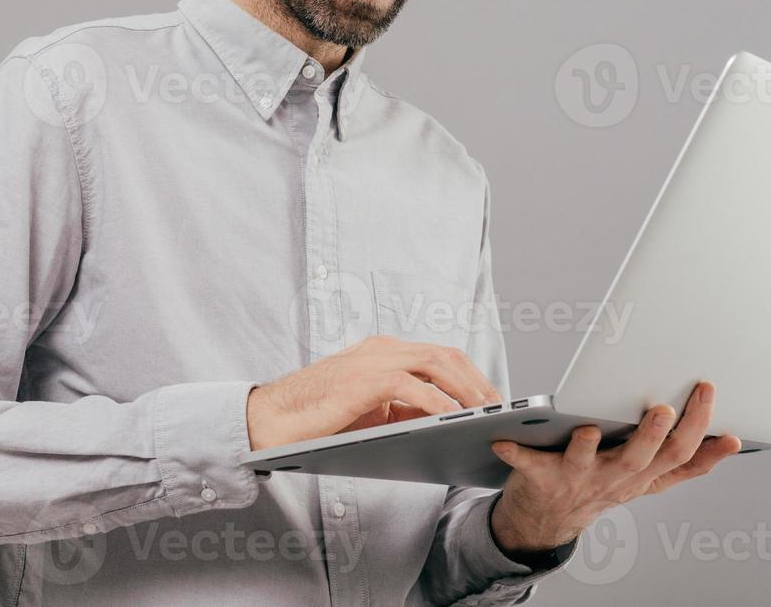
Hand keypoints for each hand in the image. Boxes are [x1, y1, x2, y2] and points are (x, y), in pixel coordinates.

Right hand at [246, 334, 501, 450]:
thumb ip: (402, 408)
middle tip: (499, 407)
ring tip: (485, 414)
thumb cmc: (317, 419)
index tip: (492, 397)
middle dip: (478, 380)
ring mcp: (373, 361)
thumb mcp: (369, 411)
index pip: (439, 356)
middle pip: (445, 356)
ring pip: (436, 364)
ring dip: (466, 389)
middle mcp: (382, 349)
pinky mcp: (364, 380)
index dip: (470, 374)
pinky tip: (453, 419)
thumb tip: (441, 420)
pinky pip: (412, 387)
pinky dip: (438, 403)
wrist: (271, 420)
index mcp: (384, 352)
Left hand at [488, 381, 740, 555]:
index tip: (723, 424)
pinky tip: (502, 440)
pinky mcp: (540, 476)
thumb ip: (685, 461)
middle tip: (663, 408)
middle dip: (653, 434)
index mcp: (641, 475)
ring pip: (589, 463)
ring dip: (588, 447)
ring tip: (590, 427)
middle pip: (642, 459)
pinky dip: (514, 453)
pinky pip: (526, 464)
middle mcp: (613, 479)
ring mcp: (577, 479)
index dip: (702, 440)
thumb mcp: (649, 479)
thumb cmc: (601, 484)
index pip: (680, 457)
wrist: (547, 517)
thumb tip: (730, 439)